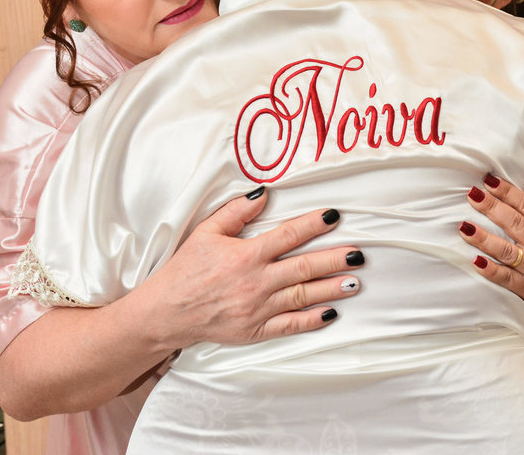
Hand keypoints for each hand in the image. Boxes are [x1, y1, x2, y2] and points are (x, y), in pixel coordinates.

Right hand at [142, 189, 363, 349]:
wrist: (165, 313)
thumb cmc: (185, 270)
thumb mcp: (205, 233)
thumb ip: (236, 212)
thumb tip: (264, 194)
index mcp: (245, 255)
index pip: (288, 235)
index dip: (314, 224)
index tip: (334, 216)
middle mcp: (255, 281)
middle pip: (304, 267)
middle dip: (334, 259)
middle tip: (358, 253)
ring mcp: (257, 308)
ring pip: (302, 295)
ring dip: (331, 288)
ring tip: (355, 281)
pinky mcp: (255, 330)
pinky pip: (289, 325)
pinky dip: (312, 320)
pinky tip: (331, 313)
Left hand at [461, 176, 523, 329]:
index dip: (507, 191)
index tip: (488, 181)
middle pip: (514, 223)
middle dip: (492, 207)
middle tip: (472, 195)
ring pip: (506, 250)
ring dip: (484, 238)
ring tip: (465, 227)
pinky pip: (505, 277)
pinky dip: (491, 270)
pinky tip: (475, 260)